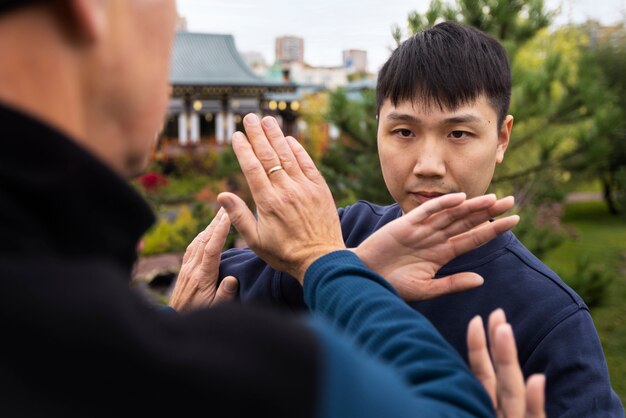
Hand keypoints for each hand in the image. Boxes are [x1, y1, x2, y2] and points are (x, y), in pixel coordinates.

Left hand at [168, 208, 238, 311]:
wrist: (176, 321)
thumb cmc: (200, 315)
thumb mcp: (216, 309)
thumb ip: (225, 294)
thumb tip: (232, 279)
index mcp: (203, 277)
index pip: (212, 249)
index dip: (219, 232)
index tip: (227, 216)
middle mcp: (193, 269)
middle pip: (204, 240)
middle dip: (216, 222)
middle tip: (226, 206)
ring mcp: (187, 268)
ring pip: (197, 241)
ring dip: (209, 227)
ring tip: (220, 215)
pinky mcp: (184, 270)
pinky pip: (192, 248)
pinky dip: (201, 236)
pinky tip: (206, 232)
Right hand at [217, 114, 344, 281]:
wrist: (322, 260)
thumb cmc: (285, 254)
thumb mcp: (256, 240)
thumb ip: (238, 216)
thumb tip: (222, 195)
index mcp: (268, 203)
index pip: (252, 168)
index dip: (244, 149)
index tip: (237, 135)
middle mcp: (286, 191)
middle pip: (269, 156)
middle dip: (258, 135)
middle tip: (250, 118)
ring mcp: (305, 188)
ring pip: (288, 156)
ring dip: (277, 136)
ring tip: (268, 120)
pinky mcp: (320, 189)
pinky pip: (308, 164)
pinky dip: (299, 150)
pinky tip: (290, 139)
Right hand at [354, 193, 518, 300]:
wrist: (365, 278)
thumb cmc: (392, 285)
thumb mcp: (426, 289)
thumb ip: (452, 283)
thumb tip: (481, 280)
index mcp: (442, 253)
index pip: (473, 238)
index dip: (493, 230)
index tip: (514, 221)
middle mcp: (436, 238)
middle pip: (467, 222)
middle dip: (488, 212)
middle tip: (511, 201)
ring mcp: (422, 229)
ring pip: (452, 214)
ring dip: (472, 206)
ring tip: (494, 199)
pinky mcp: (406, 224)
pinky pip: (427, 212)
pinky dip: (442, 204)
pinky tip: (460, 198)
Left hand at [467, 309, 545, 417]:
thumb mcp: (483, 410)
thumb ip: (480, 395)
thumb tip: (438, 389)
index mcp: (493, 406)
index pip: (484, 372)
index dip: (479, 346)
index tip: (477, 319)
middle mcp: (506, 411)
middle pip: (502, 374)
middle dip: (498, 343)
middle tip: (497, 311)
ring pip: (513, 391)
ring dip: (508, 360)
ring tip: (504, 329)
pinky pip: (534, 417)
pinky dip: (535, 401)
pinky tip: (538, 379)